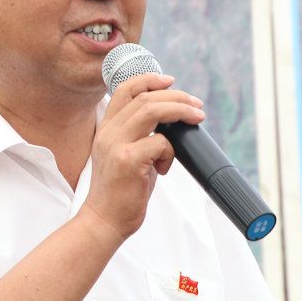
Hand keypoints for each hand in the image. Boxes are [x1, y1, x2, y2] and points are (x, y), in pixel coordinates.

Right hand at [82, 72, 204, 241]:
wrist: (104, 220)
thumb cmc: (120, 190)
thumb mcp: (125, 154)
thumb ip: (140, 135)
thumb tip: (172, 121)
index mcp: (106, 128)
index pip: (124, 90)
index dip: (149, 80)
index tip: (170, 80)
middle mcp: (108, 132)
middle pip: (144, 98)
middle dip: (176, 96)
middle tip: (196, 105)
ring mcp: (116, 145)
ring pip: (152, 111)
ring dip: (180, 110)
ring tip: (196, 117)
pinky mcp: (128, 161)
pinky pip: (160, 142)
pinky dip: (171, 151)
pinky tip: (166, 167)